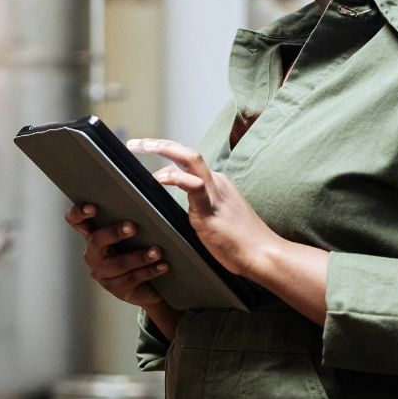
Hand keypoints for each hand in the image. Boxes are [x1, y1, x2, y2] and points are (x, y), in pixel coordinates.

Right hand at [65, 204, 169, 308]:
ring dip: (139, 256)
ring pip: (118, 264)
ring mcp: (103, 273)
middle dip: (114, 233)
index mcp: (94, 236)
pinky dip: (149, 271)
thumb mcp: (133, 236)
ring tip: (157, 251)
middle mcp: (94, 254)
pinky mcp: (116, 289)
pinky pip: (132, 279)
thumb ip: (131, 219)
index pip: (76, 221)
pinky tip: (162, 265)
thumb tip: (148, 195)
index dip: (79, 213)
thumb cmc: (139, 253)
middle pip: (96, 240)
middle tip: (132, 226)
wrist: (152, 286)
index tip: (93, 207)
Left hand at [127, 138, 280, 277]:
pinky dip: (175, 178)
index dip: (165, 155)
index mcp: (216, 183)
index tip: (144, 153)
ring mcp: (215, 193)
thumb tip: (174, 205)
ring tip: (141, 147)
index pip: (186, 162)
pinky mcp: (212, 209)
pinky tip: (158, 179)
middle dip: (159, 144)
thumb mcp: (212, 218)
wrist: (263, 255)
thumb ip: (196, 207)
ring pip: (190, 159)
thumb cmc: (238, 242)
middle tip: (134, 143)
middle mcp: (217, 182)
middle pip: (185, 153)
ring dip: (163, 149)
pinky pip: (194, 185)